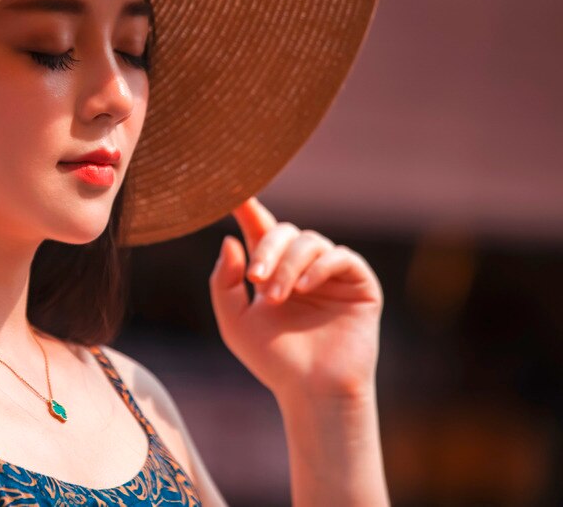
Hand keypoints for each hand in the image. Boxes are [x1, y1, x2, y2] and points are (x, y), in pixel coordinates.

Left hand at [208, 196, 383, 401]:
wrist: (312, 392)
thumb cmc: (273, 361)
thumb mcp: (234, 322)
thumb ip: (224, 282)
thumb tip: (229, 240)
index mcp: (272, 272)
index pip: (259, 230)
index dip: (248, 209)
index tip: (233, 192)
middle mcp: (301, 267)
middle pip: (283, 232)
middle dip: (266, 249)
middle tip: (255, 279)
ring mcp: (331, 274)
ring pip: (310, 242)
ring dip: (288, 265)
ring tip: (276, 297)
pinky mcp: (359, 284)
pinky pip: (341, 256)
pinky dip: (319, 266)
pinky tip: (304, 286)